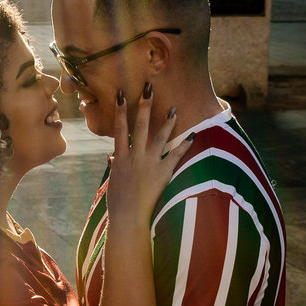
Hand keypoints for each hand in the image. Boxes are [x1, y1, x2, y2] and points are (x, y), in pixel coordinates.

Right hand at [105, 83, 195, 224]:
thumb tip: (111, 158)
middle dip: (145, 105)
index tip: (122, 93)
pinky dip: (185, 145)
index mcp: (120, 157)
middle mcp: (135, 156)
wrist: (128, 217)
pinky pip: (176, 155)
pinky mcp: (163, 173)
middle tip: (149, 87)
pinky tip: (193, 134)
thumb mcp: (113, 182)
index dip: (121, 109)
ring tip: (175, 108)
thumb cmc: (118, 203)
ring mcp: (149, 164)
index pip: (120, 128)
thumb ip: (114, 167)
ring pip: (160, 137)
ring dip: (168, 122)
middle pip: (140, 125)